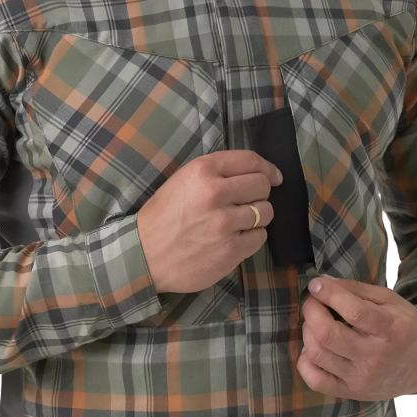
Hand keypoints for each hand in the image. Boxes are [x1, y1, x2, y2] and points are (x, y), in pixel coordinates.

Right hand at [137, 150, 281, 292]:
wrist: (143, 255)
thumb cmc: (164, 215)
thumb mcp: (183, 180)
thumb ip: (216, 172)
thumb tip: (259, 172)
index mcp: (202, 171)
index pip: (250, 161)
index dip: (267, 168)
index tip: (273, 177)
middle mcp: (215, 194)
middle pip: (262, 186)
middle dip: (260, 193)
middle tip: (248, 202)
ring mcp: (223, 224)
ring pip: (265, 212)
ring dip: (257, 216)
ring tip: (239, 222)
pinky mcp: (230, 251)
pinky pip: (260, 237)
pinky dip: (252, 237)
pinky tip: (235, 238)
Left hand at [297, 276, 416, 400]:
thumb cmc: (404, 326)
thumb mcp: (389, 299)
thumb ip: (356, 288)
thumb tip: (323, 281)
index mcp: (390, 330)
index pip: (354, 312)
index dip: (329, 294)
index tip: (316, 284)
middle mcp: (375, 358)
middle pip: (328, 334)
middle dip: (311, 311)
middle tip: (313, 301)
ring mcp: (362, 379)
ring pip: (317, 354)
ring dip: (307, 331)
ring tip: (315, 322)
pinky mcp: (352, 393)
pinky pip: (315, 380)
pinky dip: (306, 360)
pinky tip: (315, 347)